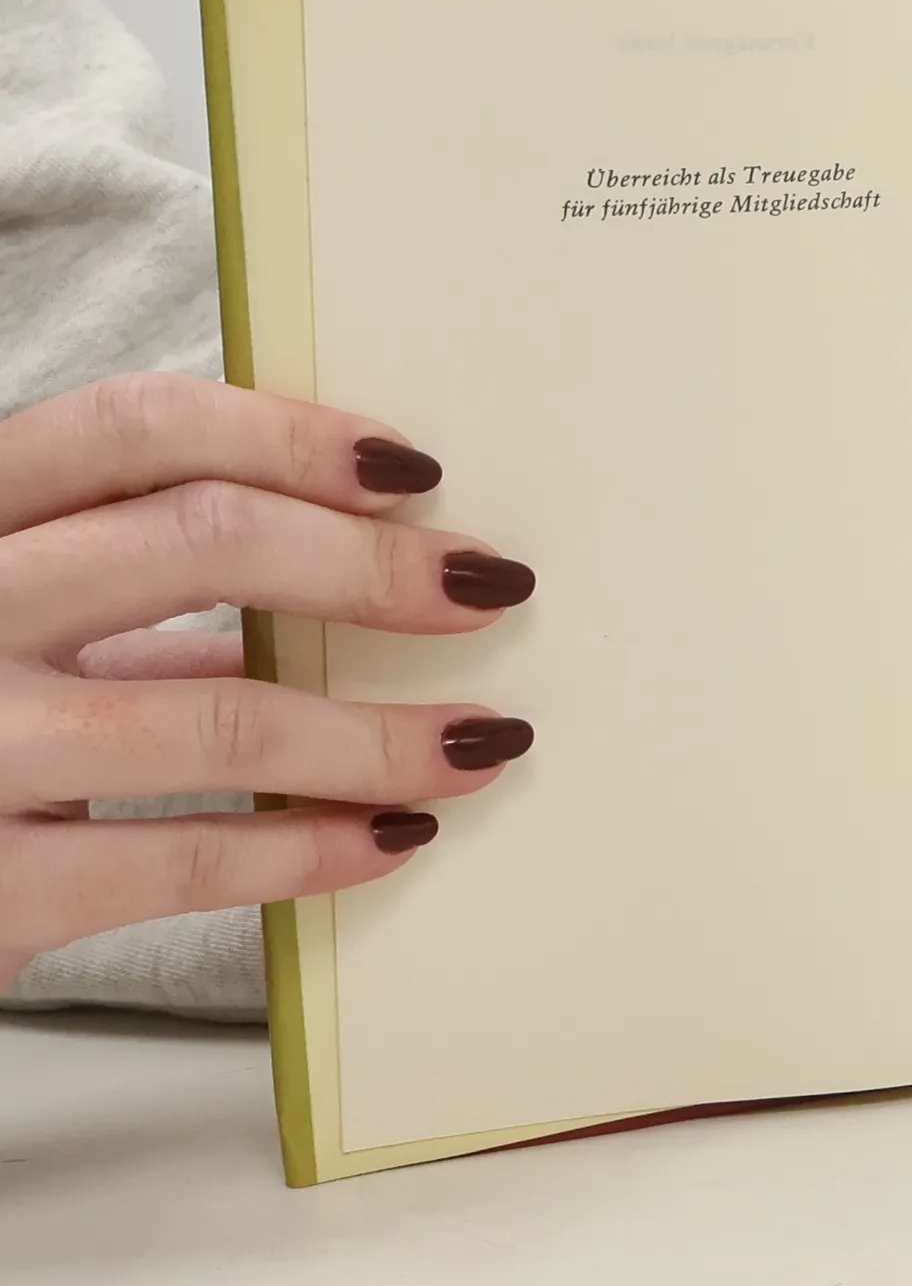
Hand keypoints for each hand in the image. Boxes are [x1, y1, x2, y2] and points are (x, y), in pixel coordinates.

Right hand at [0, 374, 535, 990]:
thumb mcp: (9, 625)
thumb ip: (126, 599)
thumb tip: (334, 575)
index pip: (135, 426)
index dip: (289, 435)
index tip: (414, 470)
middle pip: (200, 539)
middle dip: (372, 567)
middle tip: (490, 589)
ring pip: (221, 715)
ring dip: (380, 734)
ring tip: (483, 738)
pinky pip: (188, 859)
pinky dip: (314, 847)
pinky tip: (395, 837)